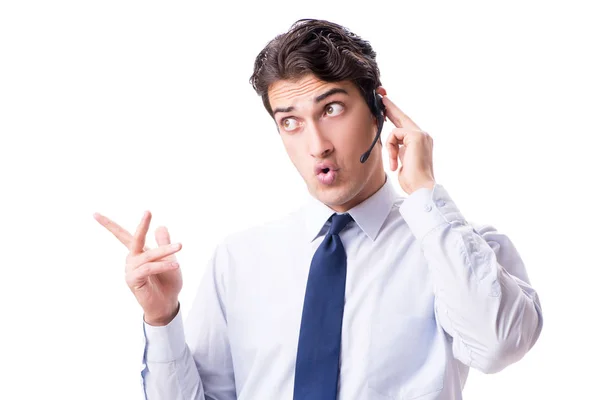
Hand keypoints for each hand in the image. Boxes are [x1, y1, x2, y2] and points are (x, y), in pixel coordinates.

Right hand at [94, 211, 182, 325]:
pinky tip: (175, 265)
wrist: (167, 304)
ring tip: (179, 247)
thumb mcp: (169, 259)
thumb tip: (161, 226)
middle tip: (148, 212)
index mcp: (138, 253)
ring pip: (148, 255)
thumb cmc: (167, 282)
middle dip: (141, 225)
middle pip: (133, 239)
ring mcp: (131, 270)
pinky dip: (162, 265)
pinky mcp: (133, 280)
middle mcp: (131, 259)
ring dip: (164, 250)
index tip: (94, 213)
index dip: (109, 225)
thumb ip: (163, 243)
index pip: (123, 235)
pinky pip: (148, 268)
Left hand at [377, 87, 435, 194]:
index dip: (395, 115)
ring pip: (395, 131)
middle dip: (390, 108)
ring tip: (393, 164)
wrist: (421, 188)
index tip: (386, 107)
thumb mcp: (402, 162)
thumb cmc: (412, 181)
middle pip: (403, 117)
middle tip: (381, 98)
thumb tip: (394, 146)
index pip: (406, 125)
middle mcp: (423, 135)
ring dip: (389, 148)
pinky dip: (391, 149)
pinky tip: (395, 163)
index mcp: (421, 142)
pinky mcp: (416, 136)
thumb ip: (400, 150)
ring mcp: (421, 134)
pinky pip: (394, 135)